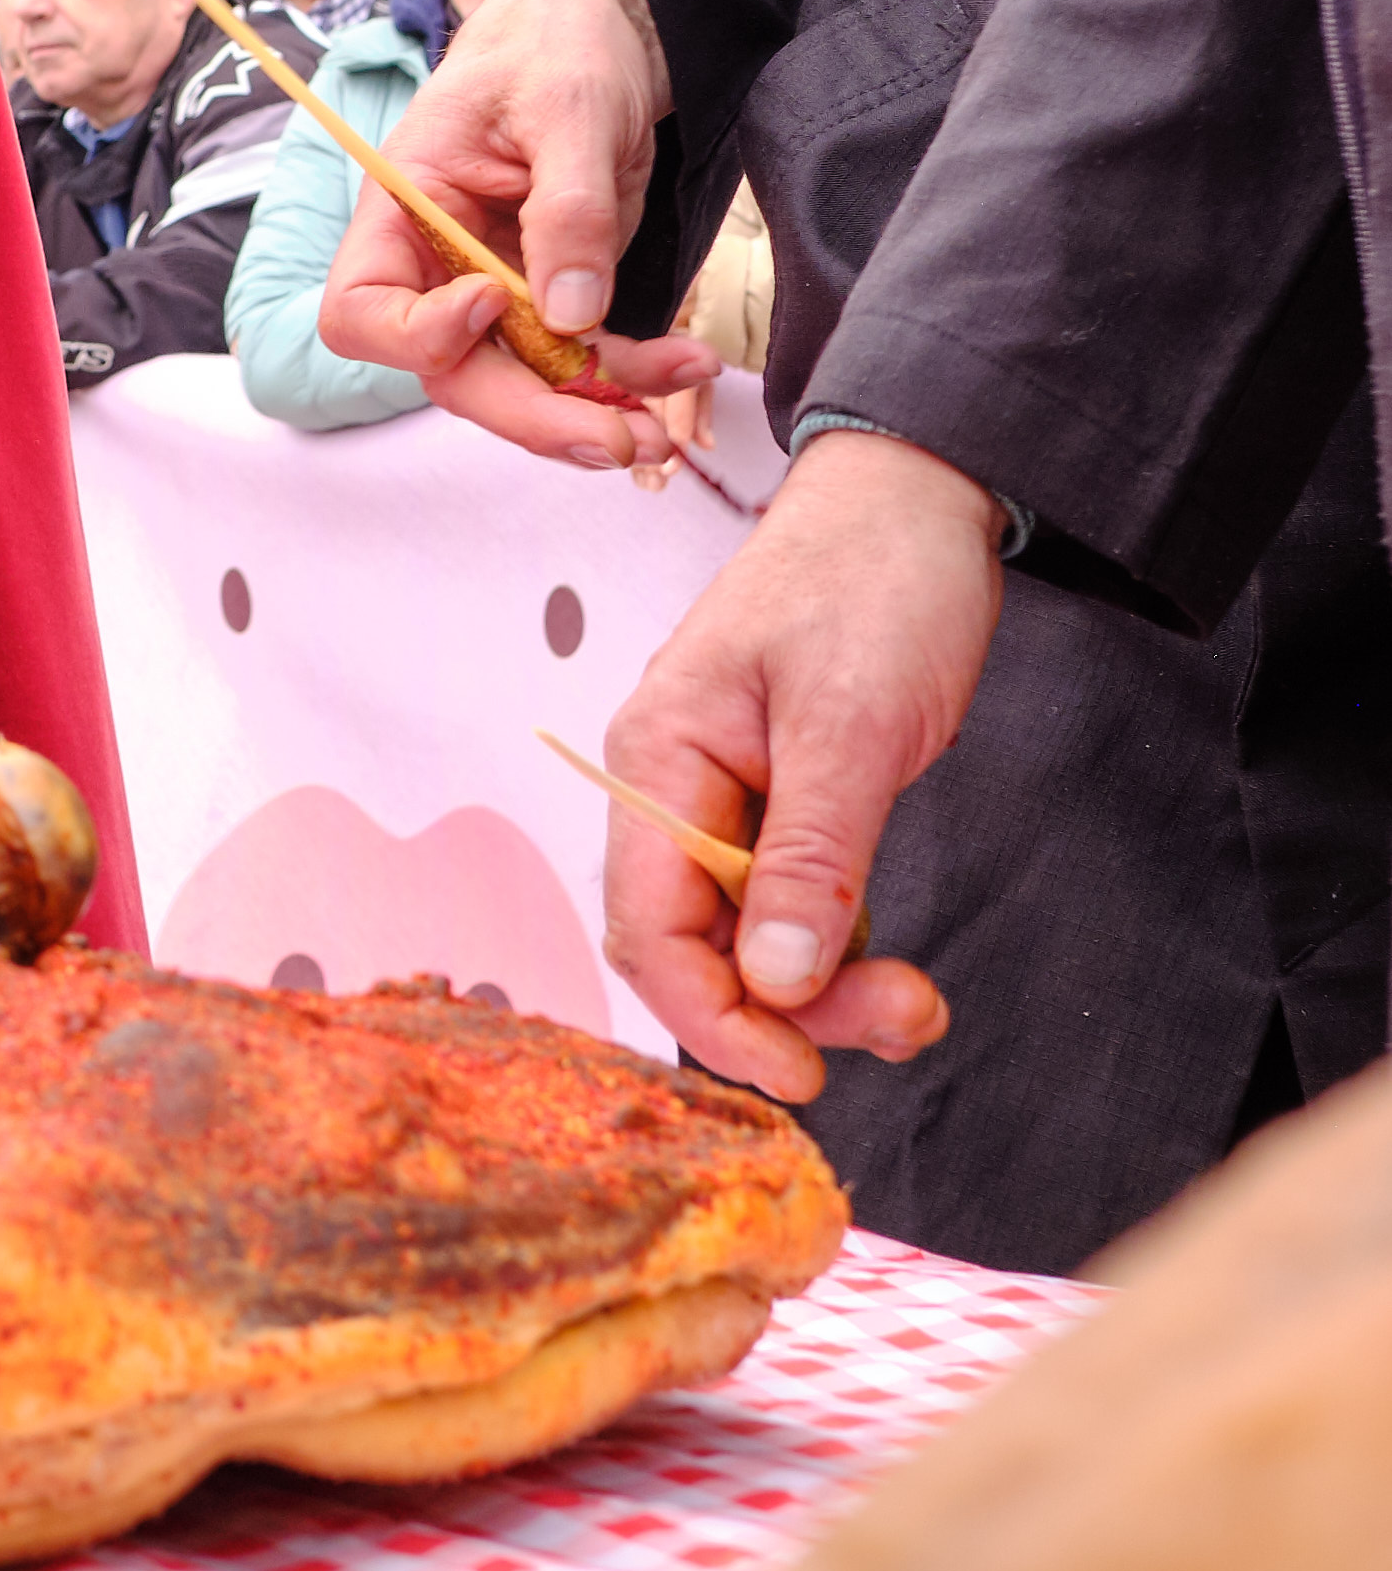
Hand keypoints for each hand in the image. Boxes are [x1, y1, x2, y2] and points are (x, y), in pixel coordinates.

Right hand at [319, 0, 717, 469]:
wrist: (613, 15)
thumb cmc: (561, 37)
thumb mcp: (570, 107)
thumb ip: (568, 210)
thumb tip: (570, 316)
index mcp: (405, 206)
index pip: (364, 309)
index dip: (419, 333)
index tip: (492, 304)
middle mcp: (439, 258)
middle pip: (452, 369)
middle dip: (530, 413)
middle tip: (613, 439)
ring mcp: (500, 280)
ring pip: (521, 381)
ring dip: (588, 415)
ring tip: (659, 434)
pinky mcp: (560, 288)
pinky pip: (580, 358)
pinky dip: (629, 375)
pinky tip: (683, 367)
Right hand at [601, 428, 994, 1101]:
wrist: (920, 498)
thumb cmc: (874, 583)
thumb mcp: (854, 726)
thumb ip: (811, 859)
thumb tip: (777, 983)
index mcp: (658, 759)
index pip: (650, 924)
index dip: (714, 1013)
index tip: (800, 1071)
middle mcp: (672, 787)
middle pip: (691, 943)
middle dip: (781, 1007)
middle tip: (896, 1020)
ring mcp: (725, 795)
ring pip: (743, 935)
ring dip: (819, 987)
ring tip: (913, 997)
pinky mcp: (781, 800)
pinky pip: (785, 904)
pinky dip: (837, 947)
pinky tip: (891, 958)